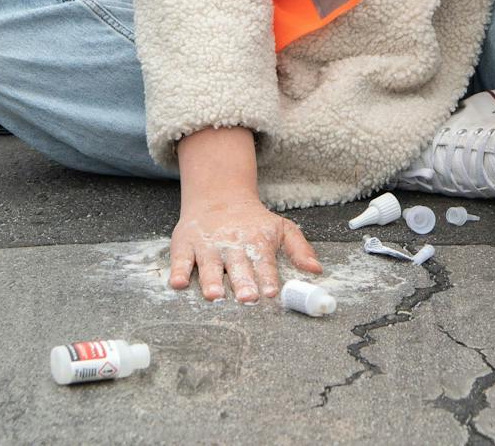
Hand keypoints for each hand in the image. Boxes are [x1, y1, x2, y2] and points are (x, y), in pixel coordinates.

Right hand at [167, 192, 322, 302]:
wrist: (219, 196)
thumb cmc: (253, 221)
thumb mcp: (281, 227)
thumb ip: (299, 249)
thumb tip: (317, 270)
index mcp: (256, 241)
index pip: (263, 262)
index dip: (267, 277)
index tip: (271, 292)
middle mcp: (231, 244)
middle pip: (238, 266)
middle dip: (242, 282)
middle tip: (247, 298)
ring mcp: (207, 245)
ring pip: (209, 265)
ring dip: (211, 280)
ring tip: (215, 295)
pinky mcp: (185, 244)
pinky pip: (180, 259)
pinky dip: (178, 271)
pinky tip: (179, 283)